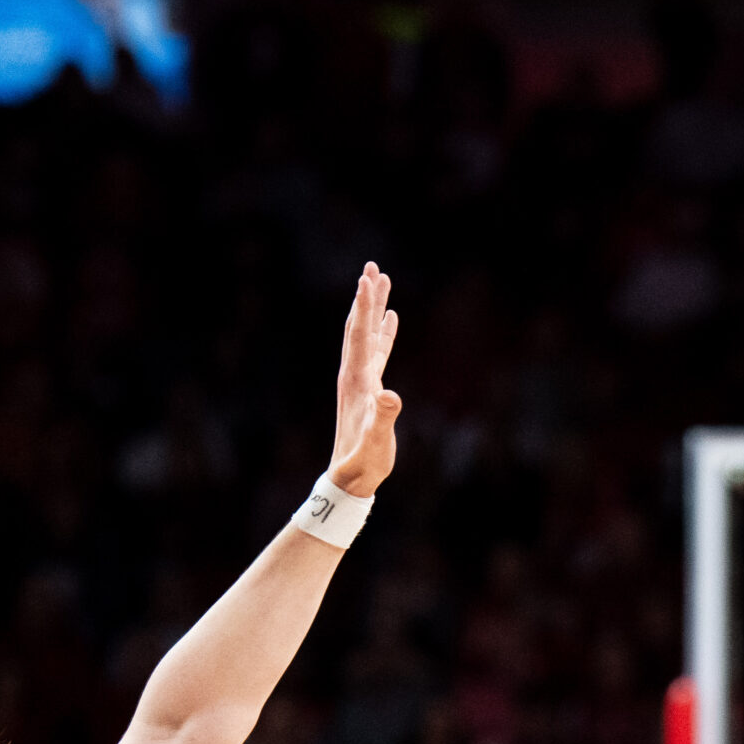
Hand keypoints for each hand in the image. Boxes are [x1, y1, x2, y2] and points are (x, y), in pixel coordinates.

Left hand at [329, 263, 402, 497]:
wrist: (352, 477)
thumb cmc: (365, 461)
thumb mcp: (377, 441)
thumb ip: (384, 418)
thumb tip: (391, 396)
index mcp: (356, 380)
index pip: (360, 335)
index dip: (364, 306)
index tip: (368, 277)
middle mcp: (354, 373)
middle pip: (358, 326)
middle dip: (365, 296)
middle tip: (373, 266)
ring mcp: (361, 379)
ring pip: (367, 334)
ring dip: (373, 308)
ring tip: (382, 281)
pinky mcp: (370, 387)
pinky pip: (377, 350)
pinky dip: (383, 331)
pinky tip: (391, 319)